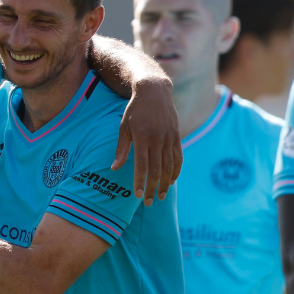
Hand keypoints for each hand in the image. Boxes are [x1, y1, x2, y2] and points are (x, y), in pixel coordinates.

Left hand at [112, 76, 180, 204]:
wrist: (154, 91)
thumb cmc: (134, 110)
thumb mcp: (123, 127)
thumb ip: (121, 149)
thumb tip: (115, 168)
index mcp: (142, 137)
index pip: (141, 165)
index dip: (140, 182)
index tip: (138, 195)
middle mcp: (157, 139)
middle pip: (156, 170)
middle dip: (152, 188)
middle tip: (149, 202)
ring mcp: (169, 138)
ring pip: (169, 166)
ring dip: (165, 183)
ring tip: (160, 196)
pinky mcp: (176, 136)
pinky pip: (178, 157)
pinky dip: (176, 171)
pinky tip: (171, 181)